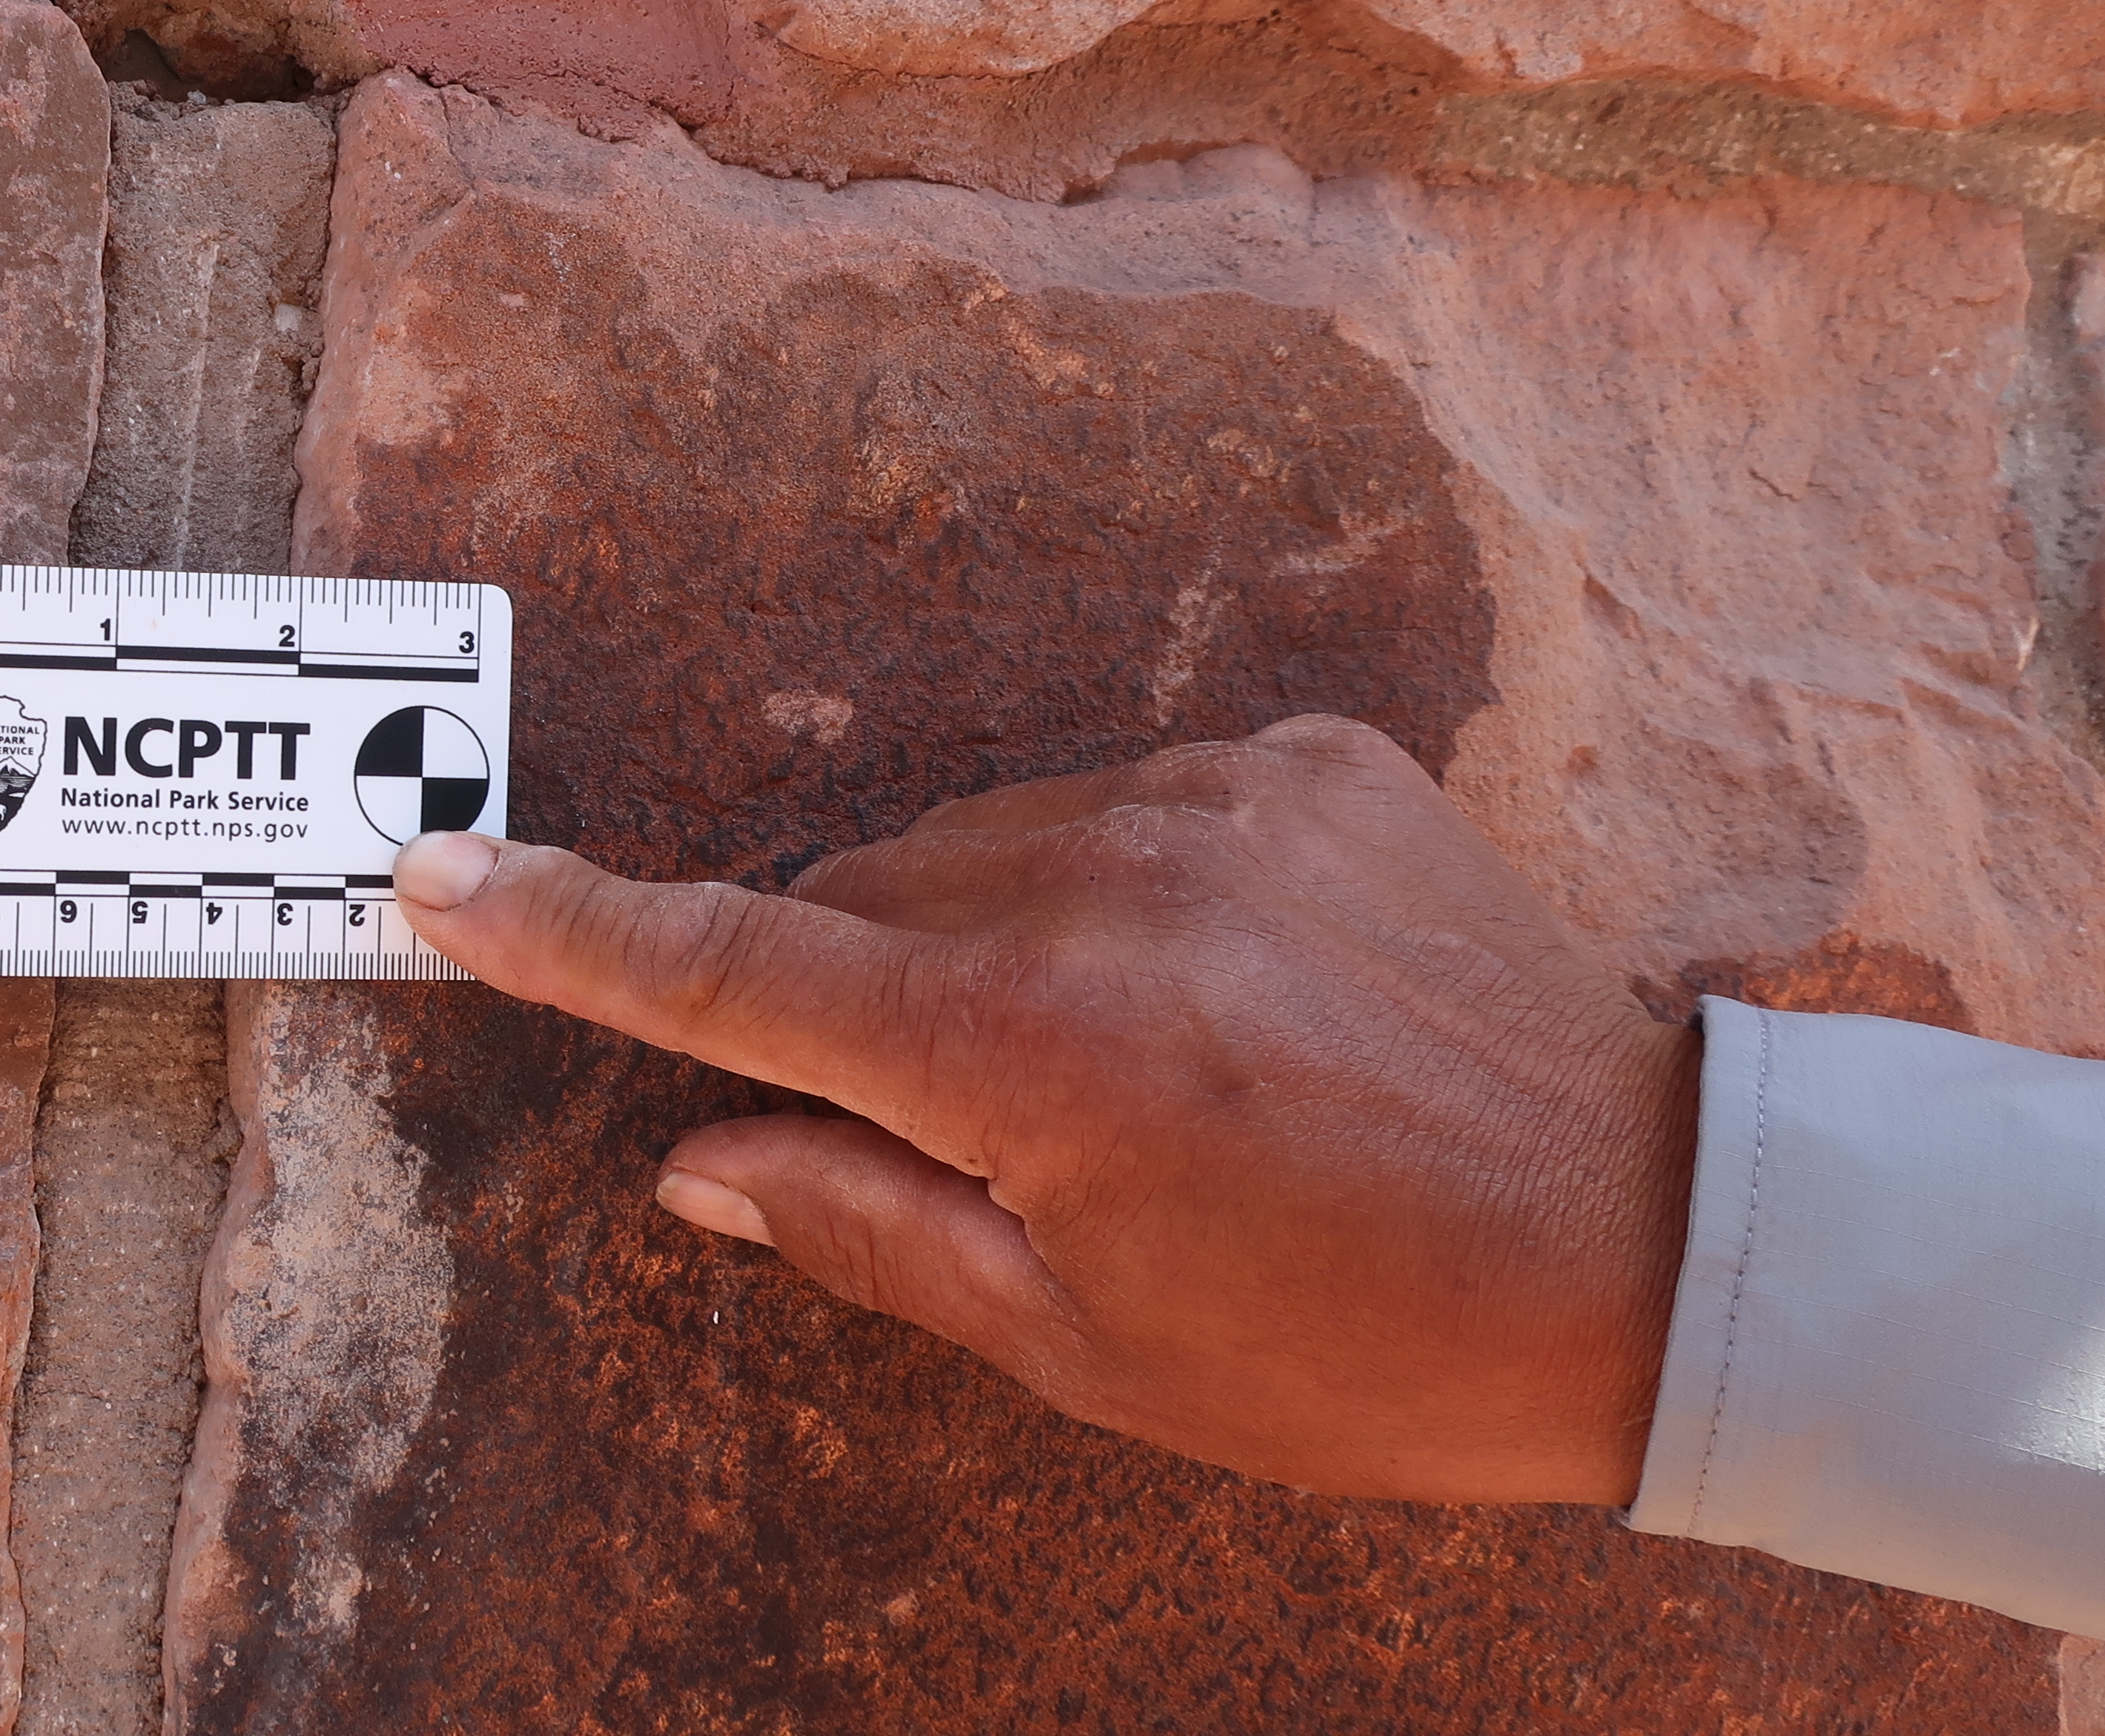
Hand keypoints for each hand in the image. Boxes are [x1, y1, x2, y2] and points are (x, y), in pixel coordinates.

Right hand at [390, 715, 1697, 1504]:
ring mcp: (1217, 798)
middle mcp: (1105, 885)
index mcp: (1030, 1049)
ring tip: (1142, 1075)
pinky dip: (1116, 889)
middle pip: (858, 903)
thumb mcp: (1090, 1344)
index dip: (568, 930)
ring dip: (988, 942)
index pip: (732, 968)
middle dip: (857, 1002)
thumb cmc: (1366, 1340)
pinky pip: (1124, 804)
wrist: (1661, 1245)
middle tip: (972, 1132)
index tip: (443, 880)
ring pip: (982, 845)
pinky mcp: (1308, 760)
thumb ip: (869, 1227)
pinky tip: (1226, 997)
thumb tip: (703, 1161)